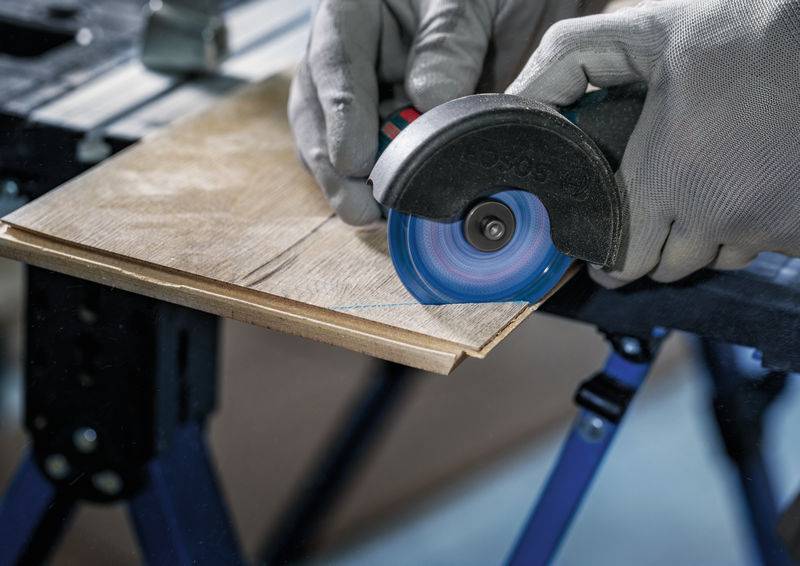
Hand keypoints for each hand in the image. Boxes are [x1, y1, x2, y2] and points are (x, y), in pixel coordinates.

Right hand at [288, 0, 599, 224]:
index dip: (340, 114)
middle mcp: (354, 56)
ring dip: (350, 185)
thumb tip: (430, 103)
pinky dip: (380, 187)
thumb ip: (450, 43)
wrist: (522, 4)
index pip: (335, 60)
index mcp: (357, 10)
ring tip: (374, 217)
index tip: (353, 160)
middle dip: (333, 164)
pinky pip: (373, 160)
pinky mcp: (391, 126)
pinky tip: (392, 212)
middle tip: (359, 206)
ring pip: (335, 143)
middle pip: (317, 112)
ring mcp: (369, 94)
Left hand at [507, 0, 799, 285]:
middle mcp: (714, 213)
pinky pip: (764, 250)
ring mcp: (765, 225)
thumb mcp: (645, 32)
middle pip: (666, 267)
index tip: (600, 250)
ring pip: (715, 261)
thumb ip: (569, 63)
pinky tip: (748, 189)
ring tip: (701, 196)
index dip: (606, 257)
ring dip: (702, 240)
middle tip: (649, 220)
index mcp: (665, 176)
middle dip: (650, 250)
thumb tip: (519, 105)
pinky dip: (750, 230)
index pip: (622, 259)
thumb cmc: (741, 29)